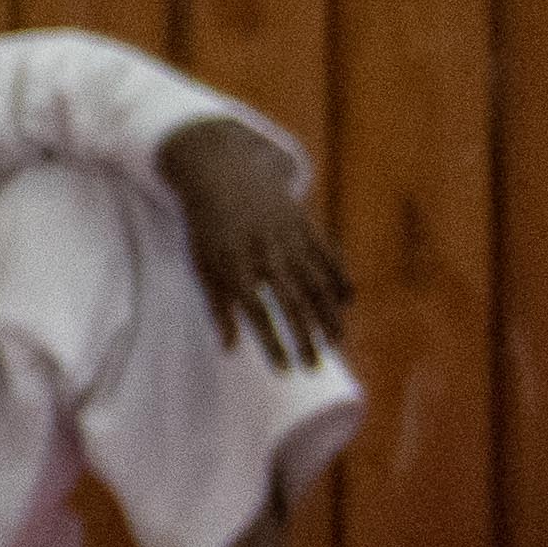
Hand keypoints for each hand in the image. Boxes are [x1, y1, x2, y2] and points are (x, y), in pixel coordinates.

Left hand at [159, 118, 354, 368]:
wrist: (224, 175)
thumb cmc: (209, 230)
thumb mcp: (202, 266)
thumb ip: (217, 308)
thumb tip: (229, 349)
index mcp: (234, 266)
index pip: (257, 314)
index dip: (273, 344)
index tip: (285, 371)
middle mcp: (265, 253)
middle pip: (292, 303)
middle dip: (305, 338)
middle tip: (314, 366)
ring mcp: (289, 238)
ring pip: (317, 283)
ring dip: (329, 315)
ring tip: (335, 342)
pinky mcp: (306, 225)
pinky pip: (329, 258)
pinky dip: (340, 281)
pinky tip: (345, 305)